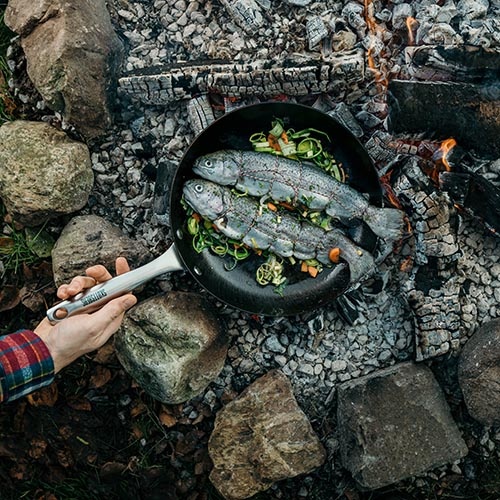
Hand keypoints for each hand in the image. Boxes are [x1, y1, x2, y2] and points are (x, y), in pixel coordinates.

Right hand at [35, 257, 136, 372]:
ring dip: (77, 284)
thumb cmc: (70, 342)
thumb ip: (112, 311)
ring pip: (87, 284)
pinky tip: (62, 295)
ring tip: (70, 292)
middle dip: (97, 275)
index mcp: (111, 316)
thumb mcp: (94, 326)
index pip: (122, 293)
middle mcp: (100, 310)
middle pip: (104, 284)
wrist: (43, 347)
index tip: (120, 262)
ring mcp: (85, 306)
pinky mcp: (72, 304)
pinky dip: (66, 289)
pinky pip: (72, 289)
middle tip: (90, 271)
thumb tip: (131, 299)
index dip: (123, 277)